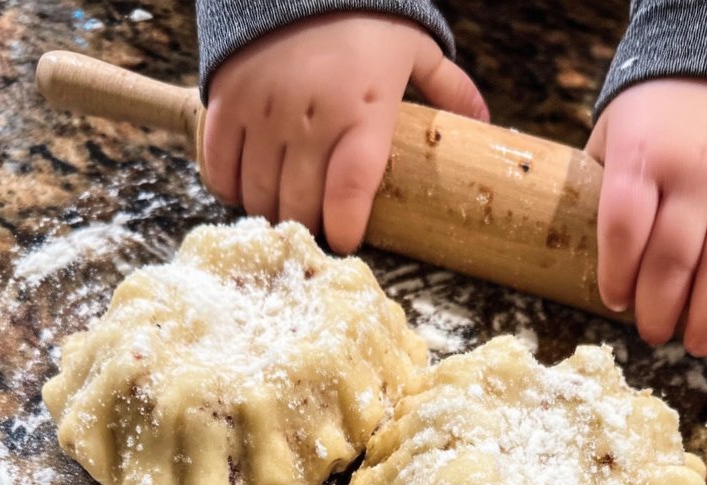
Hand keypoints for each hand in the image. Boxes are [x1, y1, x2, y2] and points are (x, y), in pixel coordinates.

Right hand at [203, 13, 487, 253]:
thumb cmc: (363, 17)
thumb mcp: (414, 46)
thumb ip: (448, 89)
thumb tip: (485, 124)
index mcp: (362, 112)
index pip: (350, 190)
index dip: (344, 227)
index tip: (344, 240)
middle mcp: (310, 118)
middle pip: (301, 204)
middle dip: (308, 226)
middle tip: (314, 224)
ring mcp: (263, 112)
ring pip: (260, 194)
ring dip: (271, 212)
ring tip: (283, 209)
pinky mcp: (226, 103)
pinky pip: (220, 167)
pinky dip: (231, 187)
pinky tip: (247, 188)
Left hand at [587, 79, 706, 355]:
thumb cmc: (664, 107)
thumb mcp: (617, 129)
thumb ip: (607, 186)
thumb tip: (592, 258)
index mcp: (644, 151)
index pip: (625, 230)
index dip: (618, 275)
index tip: (617, 304)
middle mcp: (699, 162)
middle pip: (677, 255)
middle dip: (662, 308)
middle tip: (655, 335)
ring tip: (699, 342)